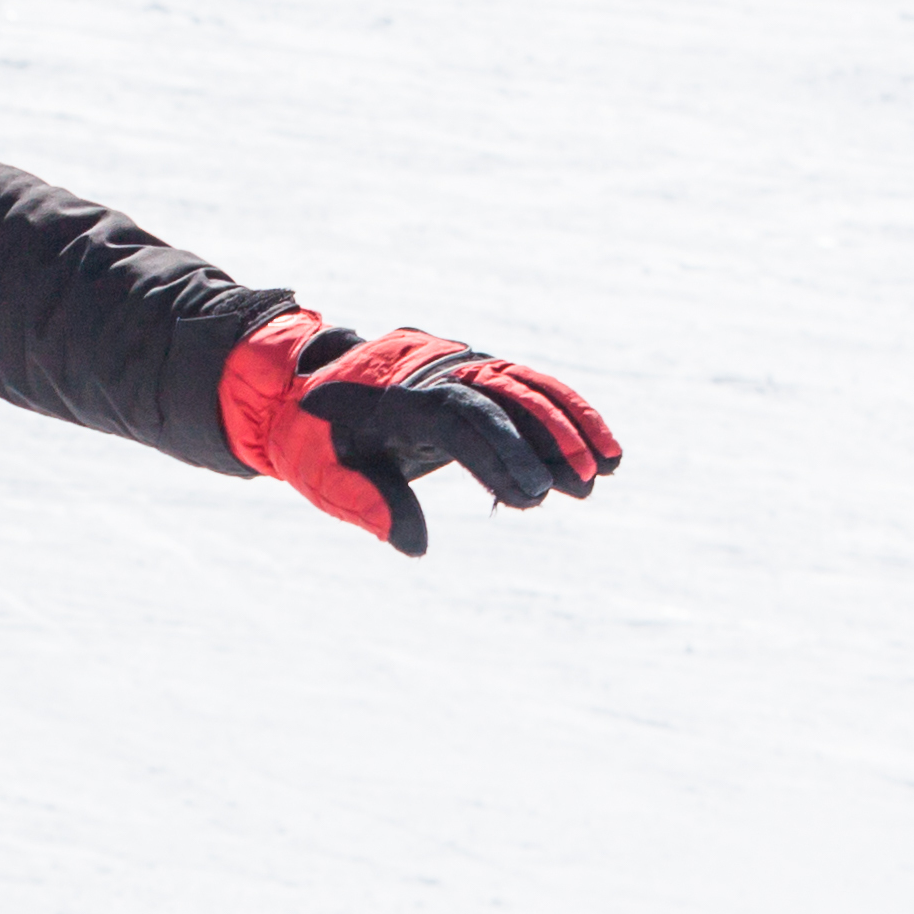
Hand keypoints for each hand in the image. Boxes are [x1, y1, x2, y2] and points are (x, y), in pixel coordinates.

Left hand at [219, 312, 621, 553]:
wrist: (303, 387)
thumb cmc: (313, 439)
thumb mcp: (322, 475)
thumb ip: (368, 503)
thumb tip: (415, 546)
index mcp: (395, 397)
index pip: (459, 418)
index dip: (498, 453)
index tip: (531, 495)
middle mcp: (434, 372)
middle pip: (503, 395)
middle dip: (549, 439)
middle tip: (585, 485)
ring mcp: (458, 367)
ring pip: (525, 388)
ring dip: (570, 425)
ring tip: (610, 469)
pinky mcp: (476, 373)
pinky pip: (527, 388)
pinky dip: (566, 413)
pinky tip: (602, 448)